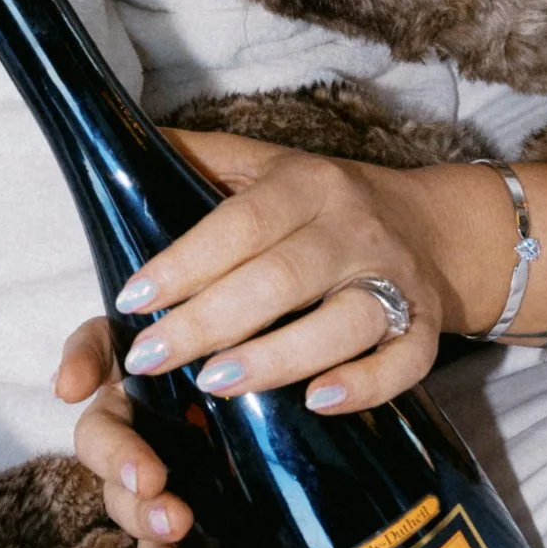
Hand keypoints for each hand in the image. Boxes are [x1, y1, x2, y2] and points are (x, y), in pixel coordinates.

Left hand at [53, 129, 467, 547]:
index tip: (133, 299)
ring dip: (279, 356)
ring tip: (216, 385)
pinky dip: (366, 386)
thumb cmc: (322, 204)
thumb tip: (115, 144)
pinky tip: (317, 403)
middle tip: (150, 359)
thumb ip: (198, 158)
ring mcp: (395, 279)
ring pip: (344, 320)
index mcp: (305, 184)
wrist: (431, 224)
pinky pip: (404, 361)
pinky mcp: (426, 326)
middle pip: (282, 277)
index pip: (240, 222)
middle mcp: (352, 228)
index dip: (185, 262)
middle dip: (210, 321)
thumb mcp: (265, 166)